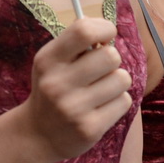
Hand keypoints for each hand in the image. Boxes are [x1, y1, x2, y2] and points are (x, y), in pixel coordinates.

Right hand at [20, 16, 133, 162]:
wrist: (39, 134)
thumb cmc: (53, 88)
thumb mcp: (52, 62)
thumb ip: (76, 43)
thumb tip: (108, 30)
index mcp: (47, 60)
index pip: (83, 31)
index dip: (103, 28)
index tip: (106, 35)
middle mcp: (57, 84)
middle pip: (110, 56)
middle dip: (112, 60)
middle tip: (101, 69)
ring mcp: (73, 108)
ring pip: (122, 79)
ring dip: (116, 82)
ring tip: (101, 90)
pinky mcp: (90, 129)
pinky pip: (124, 101)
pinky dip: (117, 102)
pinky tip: (101, 107)